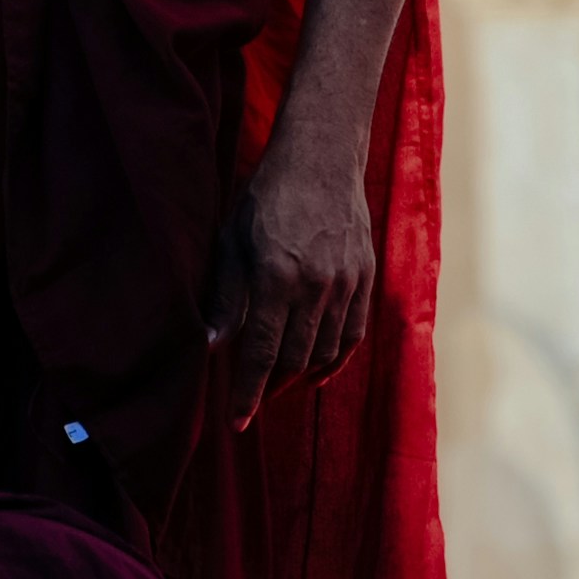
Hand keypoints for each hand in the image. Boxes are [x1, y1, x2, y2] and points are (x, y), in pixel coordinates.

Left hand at [213, 151, 381, 426]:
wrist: (322, 156)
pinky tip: (318, 371)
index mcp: (276, 278)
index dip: (247, 393)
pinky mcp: (366, 277)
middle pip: (295, 361)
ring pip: (326, 352)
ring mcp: (347, 284)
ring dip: (302, 377)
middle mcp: (316, 287)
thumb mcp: (231, 239)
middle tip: (253, 402)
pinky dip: (337, 359)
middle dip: (272, 389)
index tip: (236, 422)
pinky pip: (354, 334)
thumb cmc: (267, 195)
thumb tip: (211, 345)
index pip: (262, 354)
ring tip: (280, 386)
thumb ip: (225, 296)